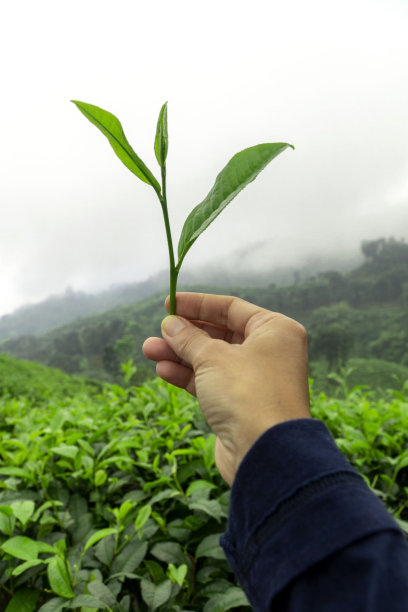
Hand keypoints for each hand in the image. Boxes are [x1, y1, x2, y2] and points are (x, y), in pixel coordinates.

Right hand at [143, 293, 310, 484]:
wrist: (265, 454)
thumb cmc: (247, 394)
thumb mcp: (213, 357)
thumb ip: (189, 338)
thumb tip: (171, 325)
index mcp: (275, 330)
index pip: (231, 308)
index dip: (198, 304)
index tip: (169, 303)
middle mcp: (270, 352)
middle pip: (220, 334)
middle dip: (185, 334)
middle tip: (157, 333)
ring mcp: (256, 380)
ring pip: (212, 360)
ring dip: (180, 355)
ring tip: (149, 350)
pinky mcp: (242, 405)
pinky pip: (212, 383)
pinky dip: (189, 376)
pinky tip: (163, 371)